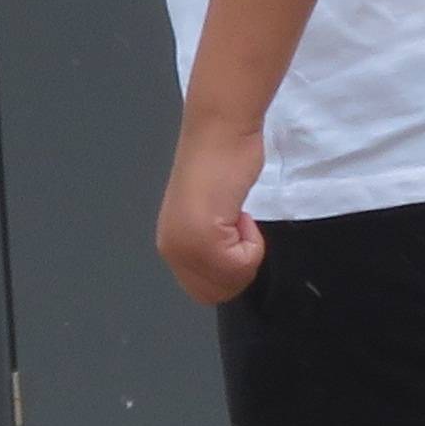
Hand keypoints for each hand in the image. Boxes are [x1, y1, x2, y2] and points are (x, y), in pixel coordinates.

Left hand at [155, 111, 266, 306]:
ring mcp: (186, 245)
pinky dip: (253, 241)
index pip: (204, 291)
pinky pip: (243, 264)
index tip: (233, 235)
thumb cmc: (223, 163)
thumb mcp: (212, 215)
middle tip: (239, 229)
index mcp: (171, 245)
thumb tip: (225, 269)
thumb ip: (211, 245)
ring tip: (237, 219)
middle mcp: (172, 249)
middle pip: (218, 293)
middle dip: (239, 267)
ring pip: (232, 281)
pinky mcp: (204, 237)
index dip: (230, 272)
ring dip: (247, 253)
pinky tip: (239, 212)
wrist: (221, 132)